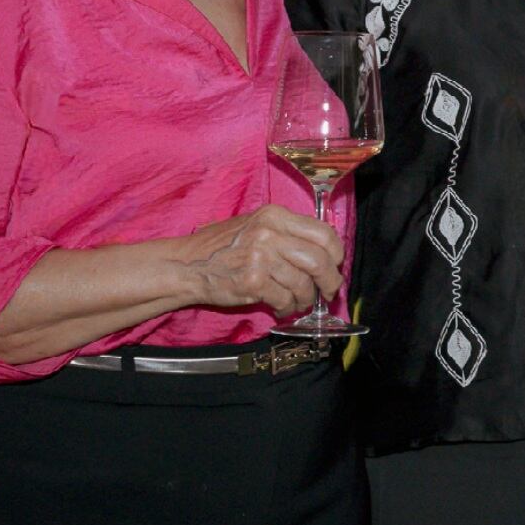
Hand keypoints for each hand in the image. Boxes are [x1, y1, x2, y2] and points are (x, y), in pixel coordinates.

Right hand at [177, 204, 345, 316]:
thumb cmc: (225, 247)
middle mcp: (270, 233)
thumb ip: (290, 234)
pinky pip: (285, 299)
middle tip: (328, 291)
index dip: (336, 253)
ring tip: (299, 302)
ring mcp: (260, 257)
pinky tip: (281, 307)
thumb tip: (326, 254)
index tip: (335, 265)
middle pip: (319, 260)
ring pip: (303, 284)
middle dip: (330, 281)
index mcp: (275, 216)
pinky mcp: (252, 282)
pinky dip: (288, 308)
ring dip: (306, 298)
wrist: (187, 264)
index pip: (323, 233)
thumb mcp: (258, 226)